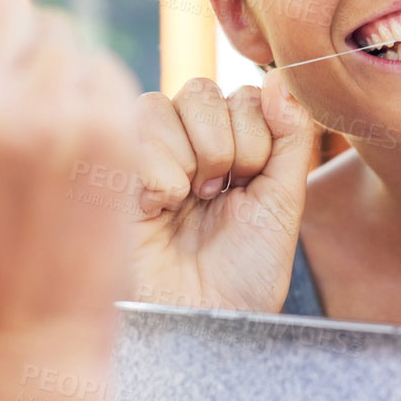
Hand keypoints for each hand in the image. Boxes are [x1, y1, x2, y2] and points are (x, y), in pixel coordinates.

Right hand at [129, 70, 315, 312]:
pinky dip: (157, 178)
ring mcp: (142, 158)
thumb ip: (292, 136)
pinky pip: (133, 137)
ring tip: (186, 204)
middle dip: (224, 146)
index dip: (255, 135)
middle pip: (200, 90)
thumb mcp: (283, 201)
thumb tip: (281, 76)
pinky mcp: (108, 174)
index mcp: (227, 145)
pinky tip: (156, 212)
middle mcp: (182, 144)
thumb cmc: (244, 274)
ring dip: (187, 161)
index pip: (242, 93)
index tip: (252, 183)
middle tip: (217, 195)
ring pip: (160, 105)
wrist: (205, 325)